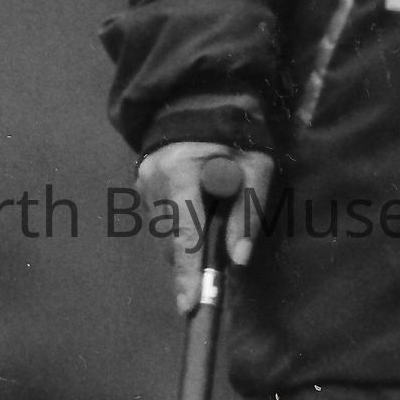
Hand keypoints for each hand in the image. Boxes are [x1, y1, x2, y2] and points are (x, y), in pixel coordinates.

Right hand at [135, 143, 276, 314]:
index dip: (188, 274)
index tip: (188, 305)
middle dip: (190, 261)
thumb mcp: (256, 167)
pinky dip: (179, 225)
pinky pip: (161, 216)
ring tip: (211, 230)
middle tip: (213, 272)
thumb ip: (247, 213)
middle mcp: (154, 180)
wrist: (205, 94)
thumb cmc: (237, 128)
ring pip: (165, 232)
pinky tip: (199, 213)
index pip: (184, 236)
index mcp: (180, 173)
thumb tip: (238, 259)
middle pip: (171, 240)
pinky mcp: (143, 180)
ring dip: (185, 242)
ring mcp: (144, 180)